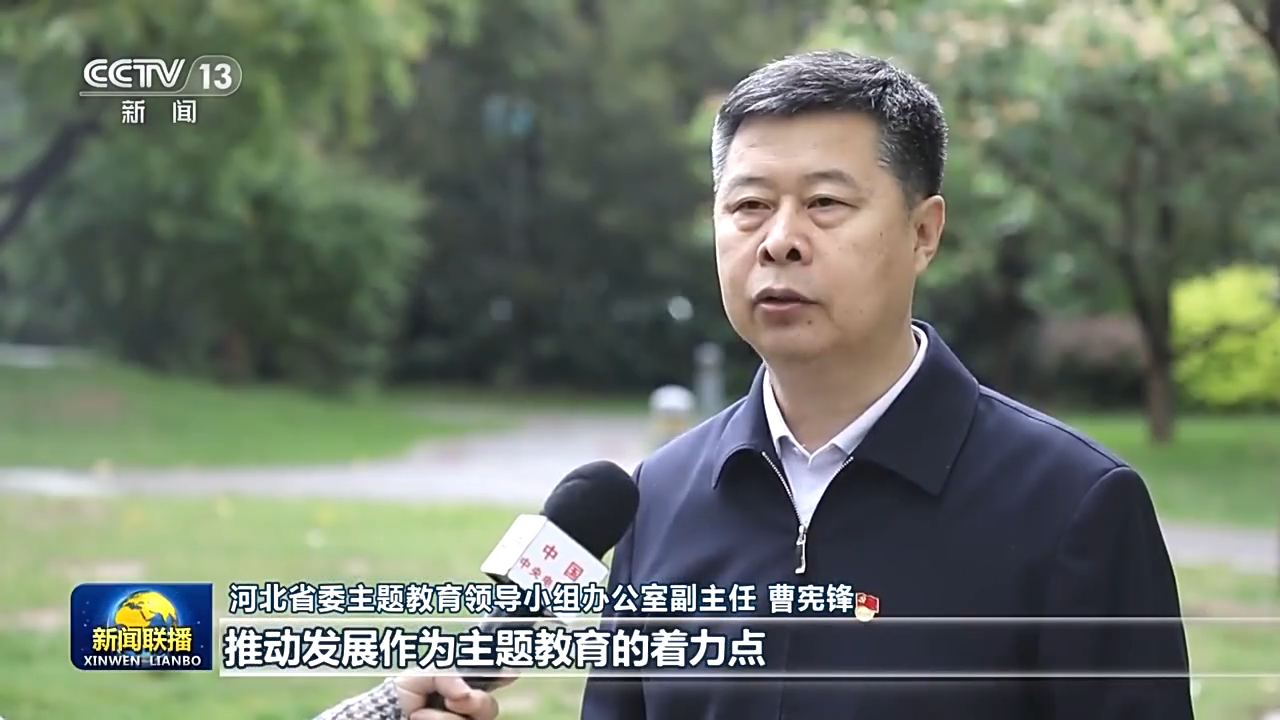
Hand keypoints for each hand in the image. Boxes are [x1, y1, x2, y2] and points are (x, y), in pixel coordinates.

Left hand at [394, 669, 515, 719]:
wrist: (383, 717)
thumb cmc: (400, 696)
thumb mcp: (419, 676)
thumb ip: (445, 675)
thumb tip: (464, 691)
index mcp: (462, 687)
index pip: (492, 679)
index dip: (504, 674)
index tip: (509, 672)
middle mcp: (466, 709)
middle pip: (490, 707)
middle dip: (475, 703)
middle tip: (452, 700)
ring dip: (444, 718)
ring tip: (418, 715)